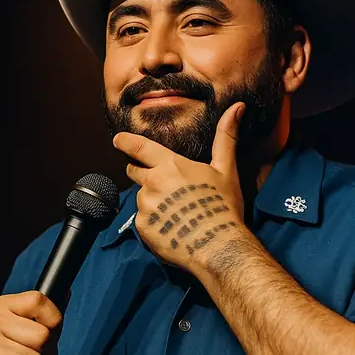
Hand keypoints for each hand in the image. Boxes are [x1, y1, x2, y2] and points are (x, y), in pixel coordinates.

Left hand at [112, 102, 250, 271]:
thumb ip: (226, 137)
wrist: (219, 246)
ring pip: (141, 198)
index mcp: (169, 165)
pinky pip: (143, 221)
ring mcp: (145, 206)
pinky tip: (172, 227)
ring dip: (152, 201)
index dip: (125, 141)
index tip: (117, 140)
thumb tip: (237, 107)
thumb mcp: (226, 168)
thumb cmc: (224, 206)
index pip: (138, 147)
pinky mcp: (143, 228)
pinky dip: (153, 222)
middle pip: (134, 172)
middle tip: (164, 185)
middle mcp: (152, 182)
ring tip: (175, 212)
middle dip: (142, 173)